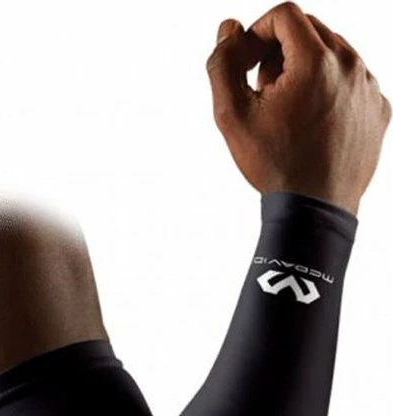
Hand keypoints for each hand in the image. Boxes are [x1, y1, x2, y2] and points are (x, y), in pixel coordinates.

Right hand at [205, 1, 390, 214]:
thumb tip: (230, 29)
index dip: (257, 34)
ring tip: (288, 112)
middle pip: (310, 30)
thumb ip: (223, 64)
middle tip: (265, 92)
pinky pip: (351, 82)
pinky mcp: (378, 108)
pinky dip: (328, 91)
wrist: (314, 210)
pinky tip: (312, 124)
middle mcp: (351, 65)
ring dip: (305, 71)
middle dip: (280, 52)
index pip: (284, 15)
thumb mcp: (232, 116)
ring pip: (333, 54)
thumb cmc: (274, 164)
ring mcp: (370, 87)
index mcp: (316, 61)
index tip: (247, 65)